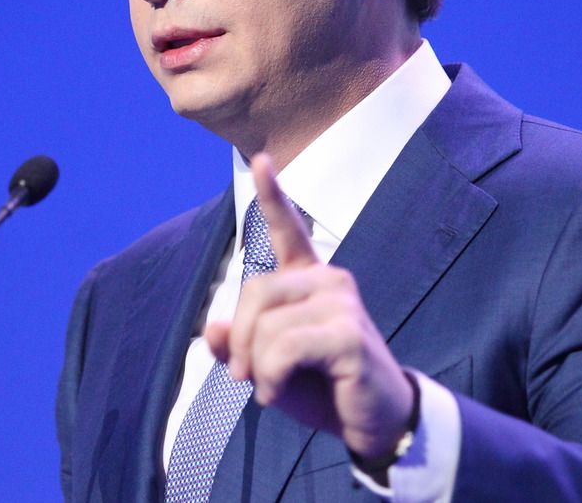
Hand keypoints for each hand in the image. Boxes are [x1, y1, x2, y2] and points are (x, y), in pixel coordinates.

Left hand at [204, 153, 415, 460]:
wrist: (372, 422)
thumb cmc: (321, 387)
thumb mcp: (267, 367)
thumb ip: (237, 346)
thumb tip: (210, 330)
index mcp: (309, 279)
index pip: (289, 229)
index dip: (272, 195)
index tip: (261, 159)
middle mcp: (328, 279)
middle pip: (253, 292)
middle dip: (239, 341)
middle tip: (246, 377)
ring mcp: (341, 302)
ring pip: (265, 325)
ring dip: (258, 368)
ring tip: (274, 388)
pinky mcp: (348, 333)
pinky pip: (282, 348)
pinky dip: (271, 379)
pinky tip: (281, 395)